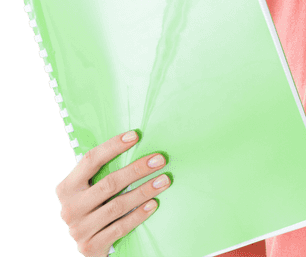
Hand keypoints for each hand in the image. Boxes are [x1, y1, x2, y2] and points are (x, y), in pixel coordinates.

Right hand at [55, 130, 170, 256]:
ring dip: (144, 191)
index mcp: (67, 188)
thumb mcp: (92, 190)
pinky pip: (120, 227)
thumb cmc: (96, 208)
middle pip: (109, 183)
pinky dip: (139, 215)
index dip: (113, 146)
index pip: (90, 160)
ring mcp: (78, 229)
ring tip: (164, 180)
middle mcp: (69, 208)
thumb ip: (103, 173)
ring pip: (117, 206)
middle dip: (137, 169)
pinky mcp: (90, 246)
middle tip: (160, 159)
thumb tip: (136, 142)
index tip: (136, 135)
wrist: (89, 245)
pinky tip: (154, 204)